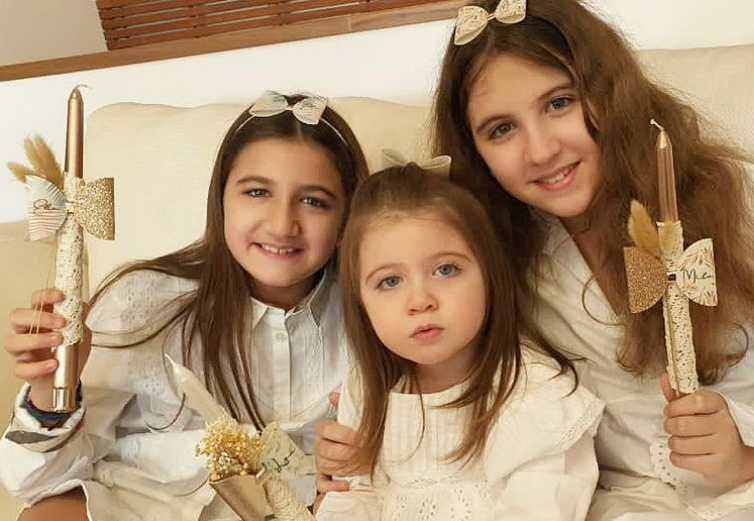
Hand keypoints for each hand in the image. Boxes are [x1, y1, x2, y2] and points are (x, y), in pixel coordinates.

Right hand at [4, 289, 91, 410]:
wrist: (66, 379)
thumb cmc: (69, 353)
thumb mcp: (80, 334)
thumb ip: (80, 321)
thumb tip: (83, 307)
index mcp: (41, 319)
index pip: (36, 301)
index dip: (45, 296)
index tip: (61, 296)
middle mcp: (27, 332)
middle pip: (17, 317)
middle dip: (39, 317)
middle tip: (61, 322)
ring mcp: (22, 352)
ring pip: (12, 341)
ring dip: (37, 339)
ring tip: (58, 340)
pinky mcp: (23, 370)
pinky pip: (22, 368)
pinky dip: (38, 366)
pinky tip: (53, 363)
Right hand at [313, 392, 367, 495]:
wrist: (362, 450)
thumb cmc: (357, 433)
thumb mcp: (355, 417)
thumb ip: (346, 405)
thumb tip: (334, 395)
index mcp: (325, 429)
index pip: (326, 429)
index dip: (345, 434)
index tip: (362, 438)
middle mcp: (320, 445)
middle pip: (326, 450)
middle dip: (348, 452)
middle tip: (365, 452)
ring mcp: (321, 462)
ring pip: (326, 466)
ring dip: (346, 467)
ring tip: (363, 465)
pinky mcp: (324, 478)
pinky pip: (321, 485)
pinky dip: (333, 486)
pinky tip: (346, 484)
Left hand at [661, 373, 753, 485]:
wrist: (735, 458)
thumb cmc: (711, 429)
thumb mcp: (698, 409)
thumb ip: (679, 395)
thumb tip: (664, 377)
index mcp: (719, 405)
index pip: (695, 401)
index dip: (675, 407)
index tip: (669, 411)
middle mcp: (724, 424)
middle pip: (682, 424)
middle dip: (668, 426)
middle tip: (671, 427)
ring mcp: (723, 446)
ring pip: (679, 444)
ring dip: (672, 442)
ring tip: (679, 441)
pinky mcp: (717, 465)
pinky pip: (682, 460)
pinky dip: (676, 457)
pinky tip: (684, 454)